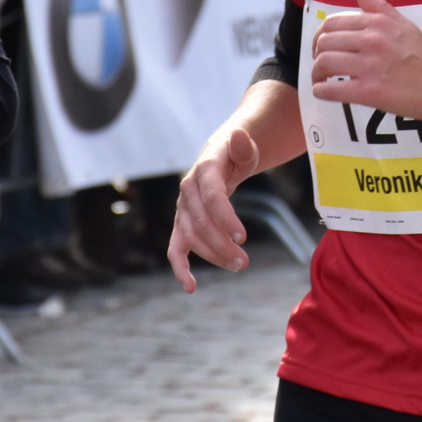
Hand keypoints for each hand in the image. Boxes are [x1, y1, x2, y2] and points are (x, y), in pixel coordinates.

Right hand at [168, 127, 258, 292]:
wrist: (220, 157)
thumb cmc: (237, 154)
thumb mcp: (246, 147)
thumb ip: (244, 145)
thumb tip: (239, 134)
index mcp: (204, 170)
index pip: (212, 197)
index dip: (226, 217)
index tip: (243, 237)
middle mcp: (188, 190)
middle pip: (201, 223)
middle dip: (222, 244)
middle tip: (245, 261)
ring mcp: (182, 208)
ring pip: (192, 238)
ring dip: (213, 256)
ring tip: (239, 266)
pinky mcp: (182, 223)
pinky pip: (176, 248)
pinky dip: (180, 267)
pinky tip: (191, 287)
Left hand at [310, 0, 421, 121]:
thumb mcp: (404, 24)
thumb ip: (379, 6)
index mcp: (378, 23)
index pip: (333, 22)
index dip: (320, 34)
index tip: (321, 45)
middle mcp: (372, 41)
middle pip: (325, 42)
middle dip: (315, 53)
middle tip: (319, 62)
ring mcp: (370, 67)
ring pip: (325, 63)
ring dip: (316, 72)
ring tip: (320, 78)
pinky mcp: (369, 92)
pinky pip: (332, 89)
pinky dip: (321, 90)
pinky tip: (323, 91)